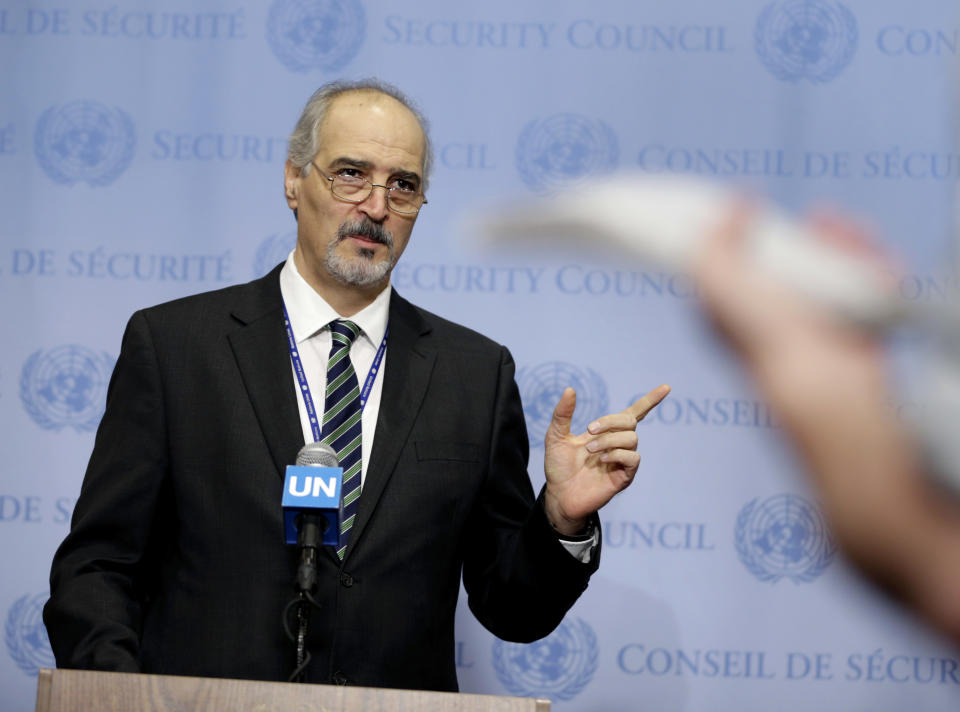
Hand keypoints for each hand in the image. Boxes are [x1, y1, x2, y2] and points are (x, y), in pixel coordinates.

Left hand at [542, 384, 670, 534]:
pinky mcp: (624, 477)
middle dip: (610, 421)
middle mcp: (618, 444)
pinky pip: (633, 459)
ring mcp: (622, 461)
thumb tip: (570, 389)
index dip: (651, 400)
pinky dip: (618, 454)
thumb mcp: (556, 436)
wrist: (558, 494)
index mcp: (607, 432)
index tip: (666, 387)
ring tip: (590, 451)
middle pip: (630, 421)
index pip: (635, 412)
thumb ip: (562, 414)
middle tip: (589, 430)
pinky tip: (602, 460)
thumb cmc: (558, 466)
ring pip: (632, 439)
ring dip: (609, 440)